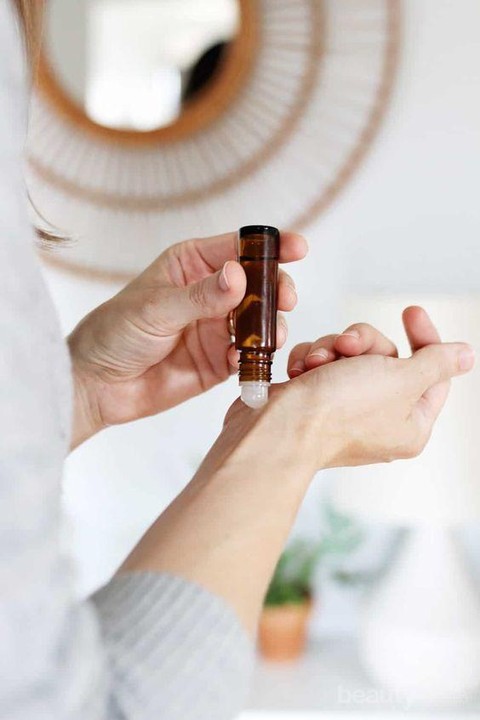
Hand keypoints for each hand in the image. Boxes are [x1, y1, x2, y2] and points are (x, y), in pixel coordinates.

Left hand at [69, 231, 306, 446]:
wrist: (97, 385)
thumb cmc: (115, 333)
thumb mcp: (156, 308)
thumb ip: (201, 296)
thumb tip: (239, 276)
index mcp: (191, 265)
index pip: (238, 247)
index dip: (270, 245)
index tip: (297, 248)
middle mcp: (210, 293)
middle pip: (258, 284)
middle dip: (277, 289)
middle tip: (284, 299)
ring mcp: (217, 328)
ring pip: (260, 321)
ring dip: (272, 326)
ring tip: (270, 336)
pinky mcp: (219, 361)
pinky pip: (249, 356)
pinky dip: (256, 357)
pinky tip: (247, 360)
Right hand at [119, 307, 473, 634]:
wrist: (276, 430)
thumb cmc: (336, 412)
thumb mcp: (400, 379)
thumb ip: (436, 363)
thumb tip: (467, 355)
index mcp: (409, 424)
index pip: (431, 372)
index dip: (423, 337)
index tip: (410, 311)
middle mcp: (378, 419)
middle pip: (386, 357)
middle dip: (364, 343)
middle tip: (349, 348)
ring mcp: (343, 410)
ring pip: (350, 354)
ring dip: (332, 349)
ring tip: (316, 364)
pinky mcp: (313, 400)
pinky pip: (322, 362)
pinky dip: (310, 360)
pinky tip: (300, 371)